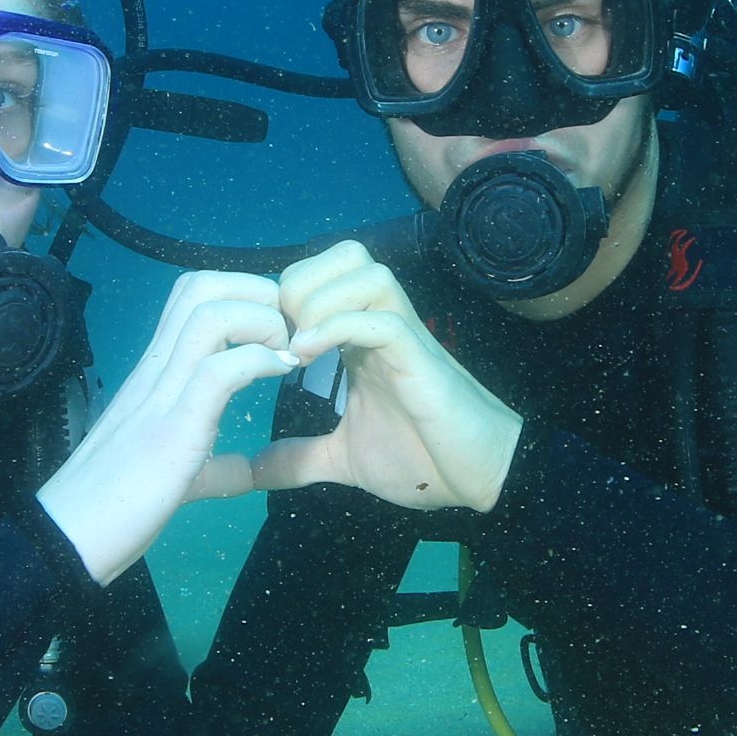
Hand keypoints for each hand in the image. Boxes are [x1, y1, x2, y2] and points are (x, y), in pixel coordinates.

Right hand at [33, 270, 297, 582]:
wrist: (74, 538)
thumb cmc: (120, 506)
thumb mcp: (182, 476)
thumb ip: (216, 466)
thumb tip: (247, 471)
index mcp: (159, 373)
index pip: (195, 296)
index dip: (246, 294)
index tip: (280, 330)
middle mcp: (157, 369)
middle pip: (202, 286)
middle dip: (257, 290)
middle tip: (288, 331)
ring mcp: (162, 394)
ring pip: (209, 314)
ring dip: (260, 319)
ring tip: (285, 351)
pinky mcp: (172, 429)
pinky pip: (217, 371)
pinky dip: (257, 361)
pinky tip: (279, 373)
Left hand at [248, 243, 524, 511]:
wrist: (481, 481)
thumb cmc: (421, 461)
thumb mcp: (343, 459)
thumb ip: (301, 457)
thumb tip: (255, 470)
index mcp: (362, 337)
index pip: (324, 273)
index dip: (287, 293)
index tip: (264, 340)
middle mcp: (382, 324)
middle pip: (345, 254)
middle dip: (301, 284)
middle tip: (281, 336)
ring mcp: (405, 336)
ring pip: (366, 272)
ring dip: (320, 301)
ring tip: (297, 346)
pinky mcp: (421, 358)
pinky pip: (382, 319)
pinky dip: (339, 328)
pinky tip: (309, 358)